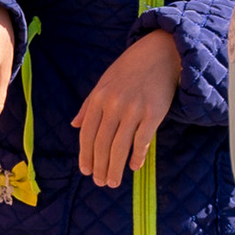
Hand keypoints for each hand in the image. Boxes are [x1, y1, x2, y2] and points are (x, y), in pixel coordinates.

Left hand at [72, 28, 181, 188]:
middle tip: (100, 182)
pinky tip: (134, 166)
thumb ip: (89, 105)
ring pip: (119, 146)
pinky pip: (142, 141)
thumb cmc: (131, 68)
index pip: (87, 133)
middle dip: (99, 167)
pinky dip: (137, 156)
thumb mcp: (104, 82)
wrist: (161, 52)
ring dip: (114, 168)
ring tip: (112, 181)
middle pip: (102, 144)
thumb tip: (74, 124)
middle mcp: (113, 104)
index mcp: (98, 97)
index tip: (86, 171)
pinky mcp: (154, 113)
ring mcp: (134, 109)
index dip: (85, 155)